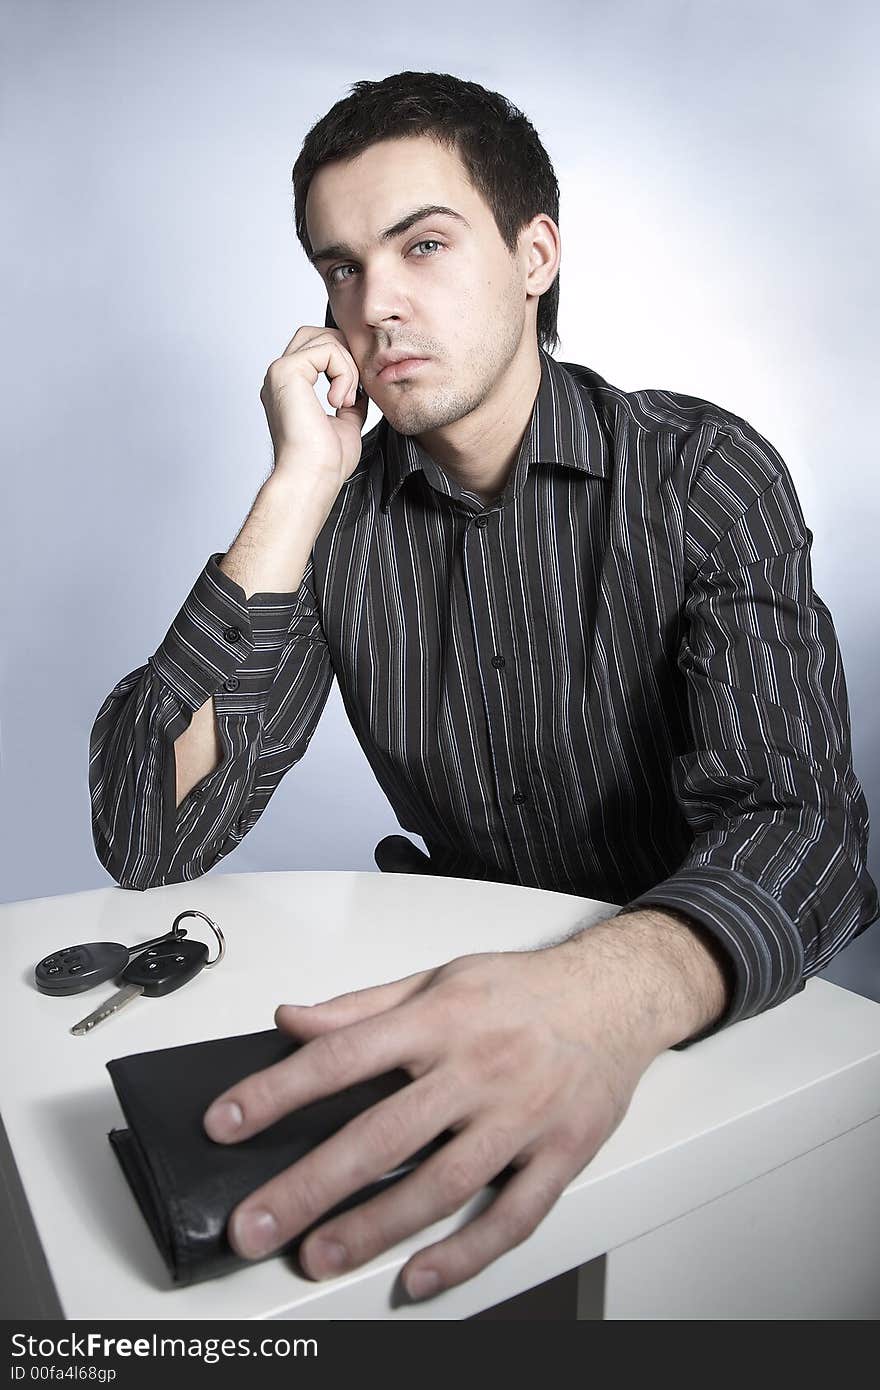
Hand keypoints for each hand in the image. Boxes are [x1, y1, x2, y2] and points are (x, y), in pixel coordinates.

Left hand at [202, 941, 658, 1300]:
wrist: (616, 995)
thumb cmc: (520, 990)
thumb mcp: (437, 978)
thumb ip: (361, 1007)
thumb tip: (291, 1020)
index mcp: (440, 1021)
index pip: (342, 1056)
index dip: (278, 1092)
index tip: (225, 1123)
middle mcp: (477, 1069)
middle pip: (383, 1135)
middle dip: (310, 1184)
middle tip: (255, 1225)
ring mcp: (522, 1117)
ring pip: (442, 1184)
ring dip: (376, 1227)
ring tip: (319, 1257)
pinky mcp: (561, 1155)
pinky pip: (512, 1216)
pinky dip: (466, 1253)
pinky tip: (419, 1276)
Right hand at [260, 325, 368, 490]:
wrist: (312, 479)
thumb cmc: (324, 464)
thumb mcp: (346, 425)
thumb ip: (350, 402)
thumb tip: (362, 391)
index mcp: (290, 389)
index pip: (317, 351)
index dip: (343, 365)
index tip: (352, 400)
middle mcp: (280, 378)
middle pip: (317, 335)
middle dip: (345, 356)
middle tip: (354, 392)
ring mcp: (280, 372)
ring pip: (324, 338)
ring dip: (347, 367)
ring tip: (345, 401)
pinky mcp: (287, 371)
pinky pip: (327, 349)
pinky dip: (344, 373)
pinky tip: (340, 402)